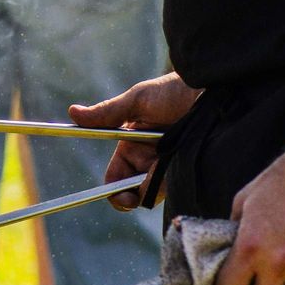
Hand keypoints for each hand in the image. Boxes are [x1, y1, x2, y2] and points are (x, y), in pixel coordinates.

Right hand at [70, 71, 200, 210]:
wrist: (212, 90)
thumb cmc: (173, 91)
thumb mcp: (137, 100)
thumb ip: (108, 113)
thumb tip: (72, 113)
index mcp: (131, 145)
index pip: (116, 176)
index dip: (113, 189)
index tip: (117, 194)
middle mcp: (148, 160)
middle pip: (131, 190)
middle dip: (131, 194)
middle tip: (136, 192)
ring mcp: (168, 167)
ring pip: (152, 192)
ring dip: (153, 185)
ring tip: (164, 165)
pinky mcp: (186, 171)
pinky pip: (171, 187)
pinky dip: (168, 183)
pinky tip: (174, 166)